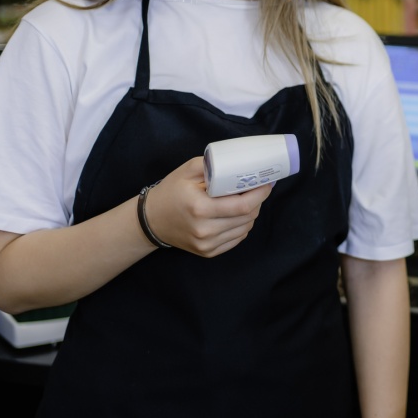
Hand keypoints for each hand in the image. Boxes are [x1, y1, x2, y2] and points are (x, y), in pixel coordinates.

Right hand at [142, 157, 273, 256]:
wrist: (151, 220)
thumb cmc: (171, 192)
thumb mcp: (188, 170)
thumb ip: (214, 165)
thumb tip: (240, 164)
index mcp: (200, 208)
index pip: (242, 206)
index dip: (260, 194)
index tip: (267, 183)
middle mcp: (205, 230)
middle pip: (247, 217)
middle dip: (258, 201)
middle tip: (257, 189)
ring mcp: (207, 244)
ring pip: (245, 228)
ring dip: (251, 214)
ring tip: (245, 201)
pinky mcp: (208, 252)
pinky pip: (236, 238)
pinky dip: (242, 226)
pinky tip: (235, 215)